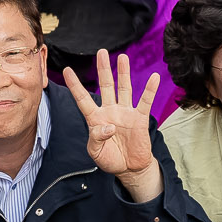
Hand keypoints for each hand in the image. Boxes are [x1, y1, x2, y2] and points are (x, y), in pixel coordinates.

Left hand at [62, 50, 161, 197]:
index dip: (75, 85)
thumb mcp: (96, 152)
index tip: (67, 70)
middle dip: (103, 69)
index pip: (82, 99)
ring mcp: (125, 113)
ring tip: (122, 58)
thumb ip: (97, 138)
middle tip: (101, 52)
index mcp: (95, 118)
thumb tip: (109, 126)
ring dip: (124, 73)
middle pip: (106, 86)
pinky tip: (154, 77)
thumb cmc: (110, 159)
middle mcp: (110, 111)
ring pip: (124, 89)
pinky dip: (150, 90)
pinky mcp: (140, 119)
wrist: (129, 169)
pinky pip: (145, 102)